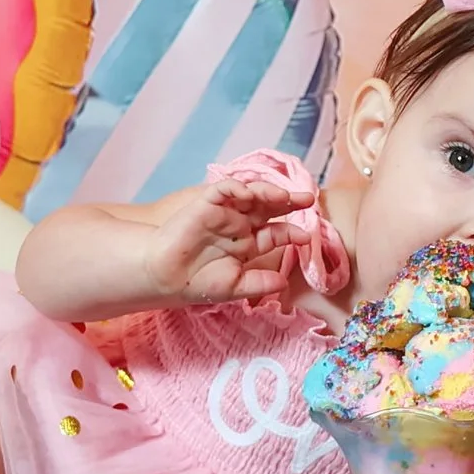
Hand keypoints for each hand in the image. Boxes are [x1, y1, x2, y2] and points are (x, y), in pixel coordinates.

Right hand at [145, 178, 314, 304]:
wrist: (164, 278)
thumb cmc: (197, 282)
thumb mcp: (235, 286)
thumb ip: (260, 284)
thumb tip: (284, 283)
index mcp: (249, 244)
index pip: (277, 233)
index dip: (293, 232)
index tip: (305, 236)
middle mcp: (240, 225)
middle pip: (269, 208)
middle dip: (289, 202)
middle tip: (308, 200)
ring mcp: (224, 213)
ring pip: (251, 194)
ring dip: (268, 191)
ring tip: (283, 195)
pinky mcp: (206, 204)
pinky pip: (224, 189)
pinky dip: (236, 187)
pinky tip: (248, 193)